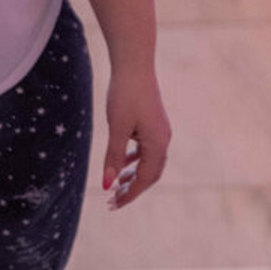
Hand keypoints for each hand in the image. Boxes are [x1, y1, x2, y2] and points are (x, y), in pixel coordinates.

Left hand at [101, 66, 170, 209]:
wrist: (134, 65)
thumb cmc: (125, 95)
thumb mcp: (117, 128)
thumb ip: (113, 158)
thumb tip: (107, 186)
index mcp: (157, 144)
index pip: (144, 179)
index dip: (129, 194)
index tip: (113, 204)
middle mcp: (163, 139)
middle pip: (150, 174)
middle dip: (132, 189)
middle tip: (113, 200)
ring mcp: (160, 131)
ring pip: (149, 162)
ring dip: (134, 175)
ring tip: (117, 186)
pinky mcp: (154, 123)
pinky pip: (147, 149)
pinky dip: (135, 159)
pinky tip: (122, 161)